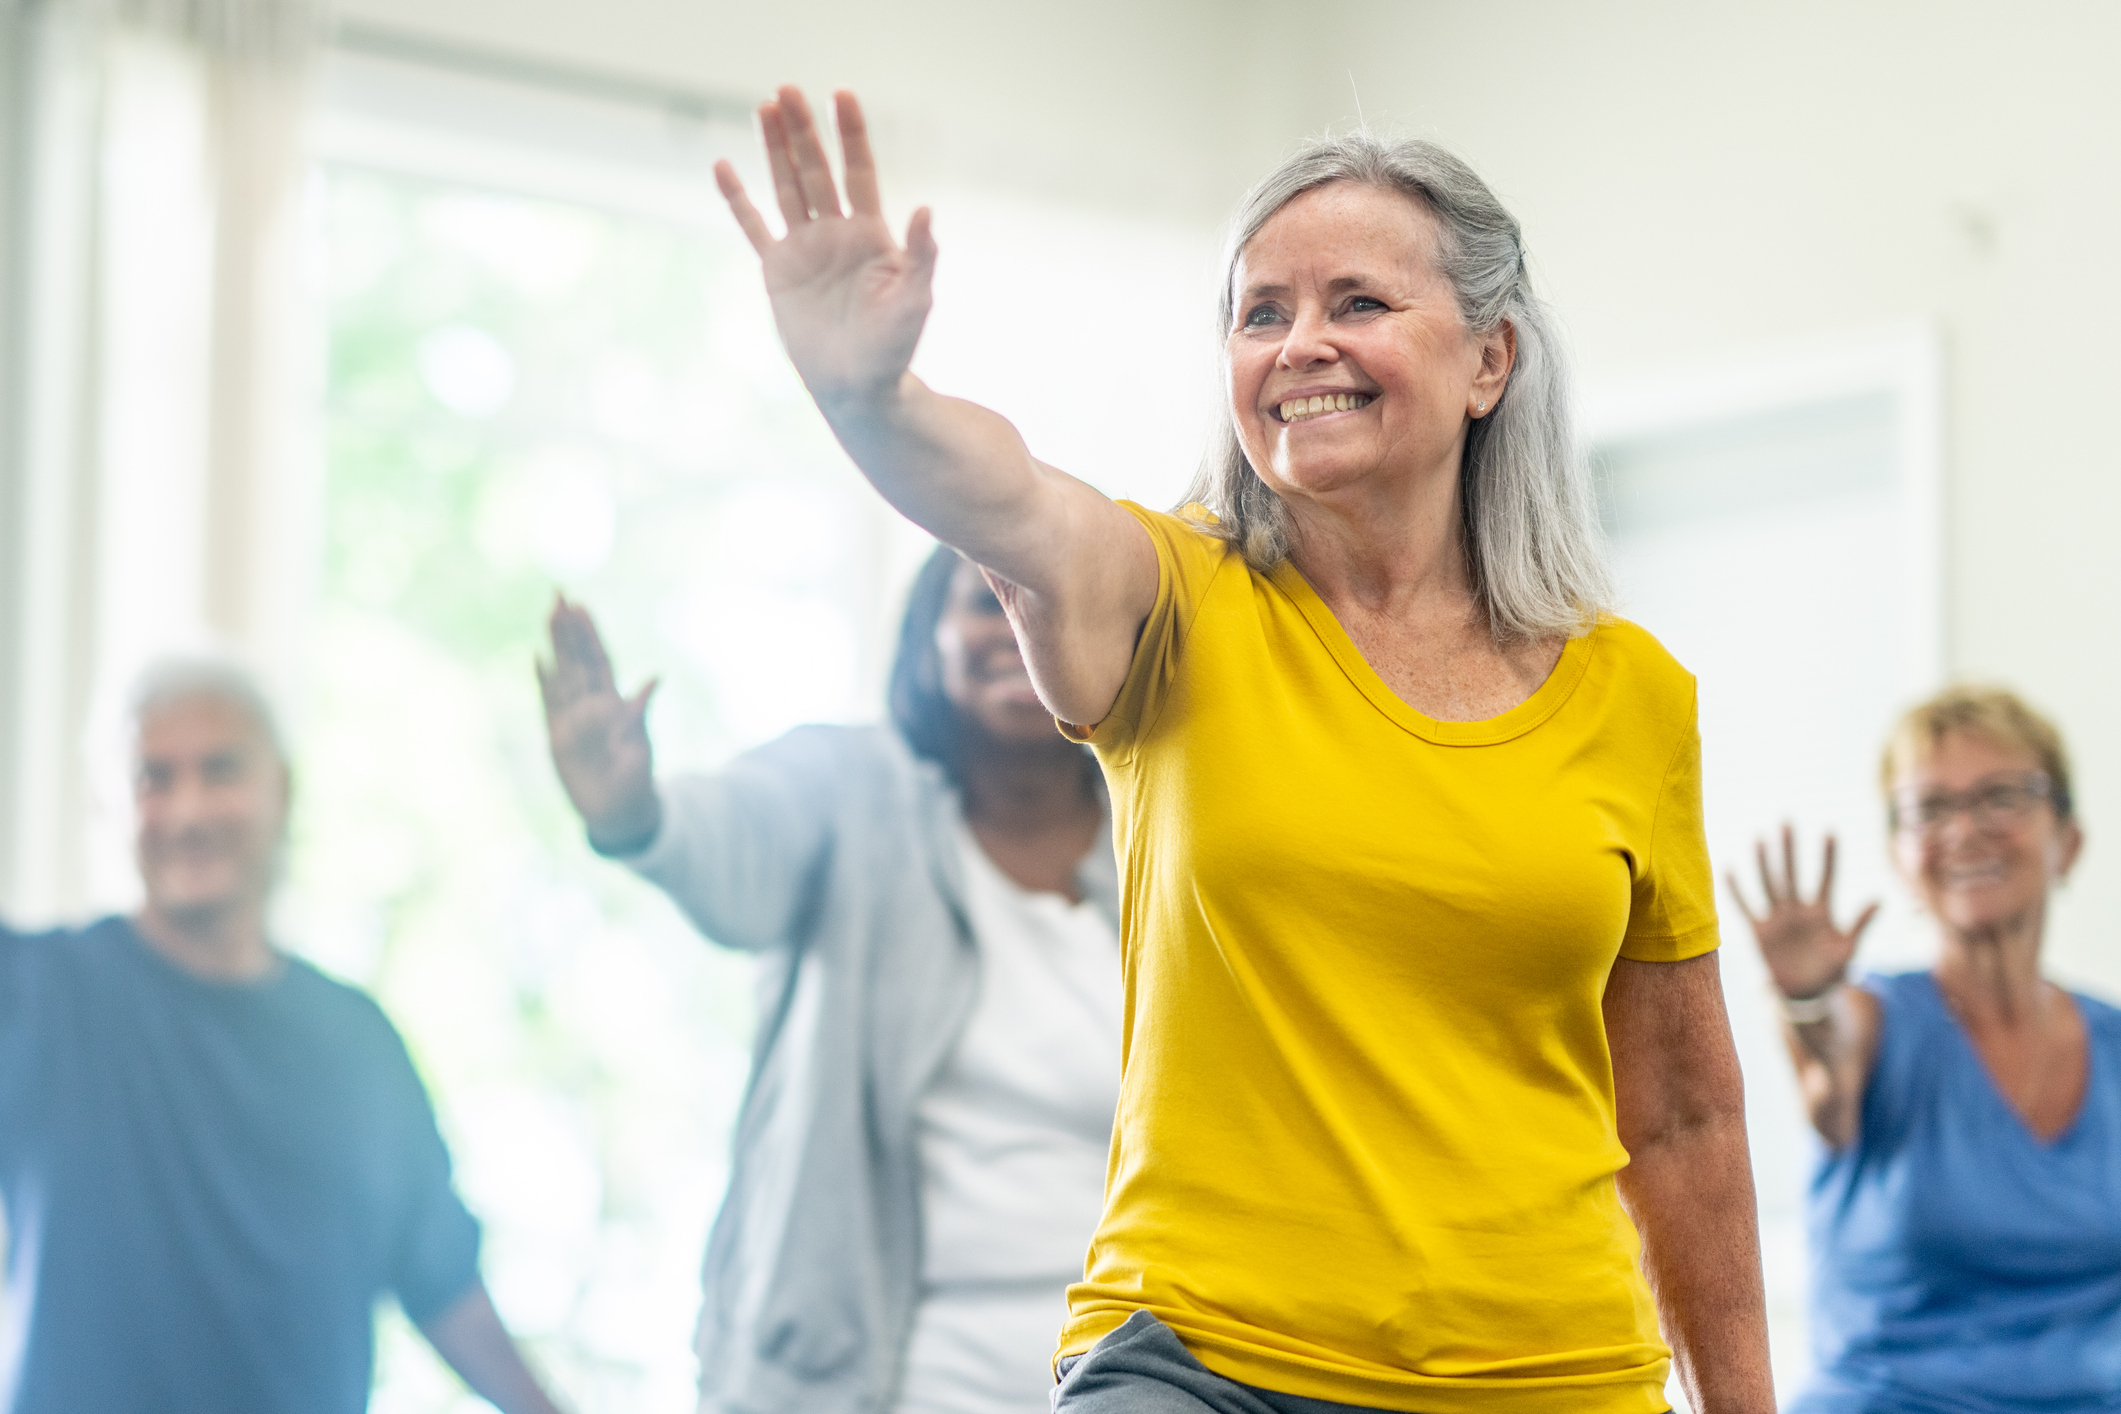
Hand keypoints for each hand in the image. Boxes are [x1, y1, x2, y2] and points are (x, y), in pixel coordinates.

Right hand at [537, 594, 660, 852]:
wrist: (618, 810)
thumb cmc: (634, 780)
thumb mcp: (640, 743)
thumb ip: (639, 711)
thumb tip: (653, 678)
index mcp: (614, 704)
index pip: (599, 660)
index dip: (590, 634)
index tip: (580, 606)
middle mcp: (591, 705)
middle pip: (577, 659)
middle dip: (568, 628)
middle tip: (559, 595)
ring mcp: (572, 718)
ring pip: (561, 673)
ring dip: (556, 645)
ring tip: (549, 615)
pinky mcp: (558, 736)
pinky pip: (548, 702)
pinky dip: (543, 681)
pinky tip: (537, 657)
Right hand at [716, 87, 936, 413]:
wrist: (857, 386)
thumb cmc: (893, 347)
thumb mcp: (915, 300)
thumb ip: (921, 254)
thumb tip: (926, 210)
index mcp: (871, 234)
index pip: (859, 171)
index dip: (851, 134)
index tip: (841, 95)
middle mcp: (836, 233)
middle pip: (816, 170)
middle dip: (803, 131)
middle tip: (787, 90)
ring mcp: (805, 250)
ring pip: (786, 187)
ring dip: (775, 149)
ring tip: (764, 107)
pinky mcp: (777, 272)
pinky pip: (753, 227)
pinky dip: (737, 199)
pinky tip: (724, 166)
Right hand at [1725, 826, 1878, 1000]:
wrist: (1806, 995)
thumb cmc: (1832, 973)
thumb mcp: (1849, 950)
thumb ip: (1861, 925)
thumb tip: (1879, 898)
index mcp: (1823, 913)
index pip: (1826, 878)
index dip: (1828, 856)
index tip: (1830, 830)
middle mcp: (1799, 910)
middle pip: (1793, 873)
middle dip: (1790, 848)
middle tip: (1786, 820)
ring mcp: (1778, 919)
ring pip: (1770, 884)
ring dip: (1765, 862)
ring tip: (1760, 837)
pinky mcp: (1760, 932)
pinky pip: (1746, 907)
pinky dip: (1737, 890)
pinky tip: (1728, 869)